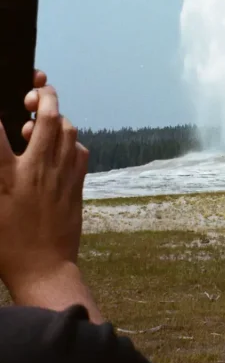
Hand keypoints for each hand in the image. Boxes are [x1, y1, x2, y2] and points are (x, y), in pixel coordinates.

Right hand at [0, 85, 88, 303]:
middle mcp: (39, 171)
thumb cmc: (8, 244)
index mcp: (9, 178)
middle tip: (36, 92)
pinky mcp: (77, 185)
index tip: (2, 107)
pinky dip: (71, 141)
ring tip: (44, 119)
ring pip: (68, 131)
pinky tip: (60, 146)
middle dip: (44, 97)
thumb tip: (4, 156)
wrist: (44, 270)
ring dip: (58, 117)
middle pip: (48, 120)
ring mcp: (62, 176)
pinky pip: (80, 151)